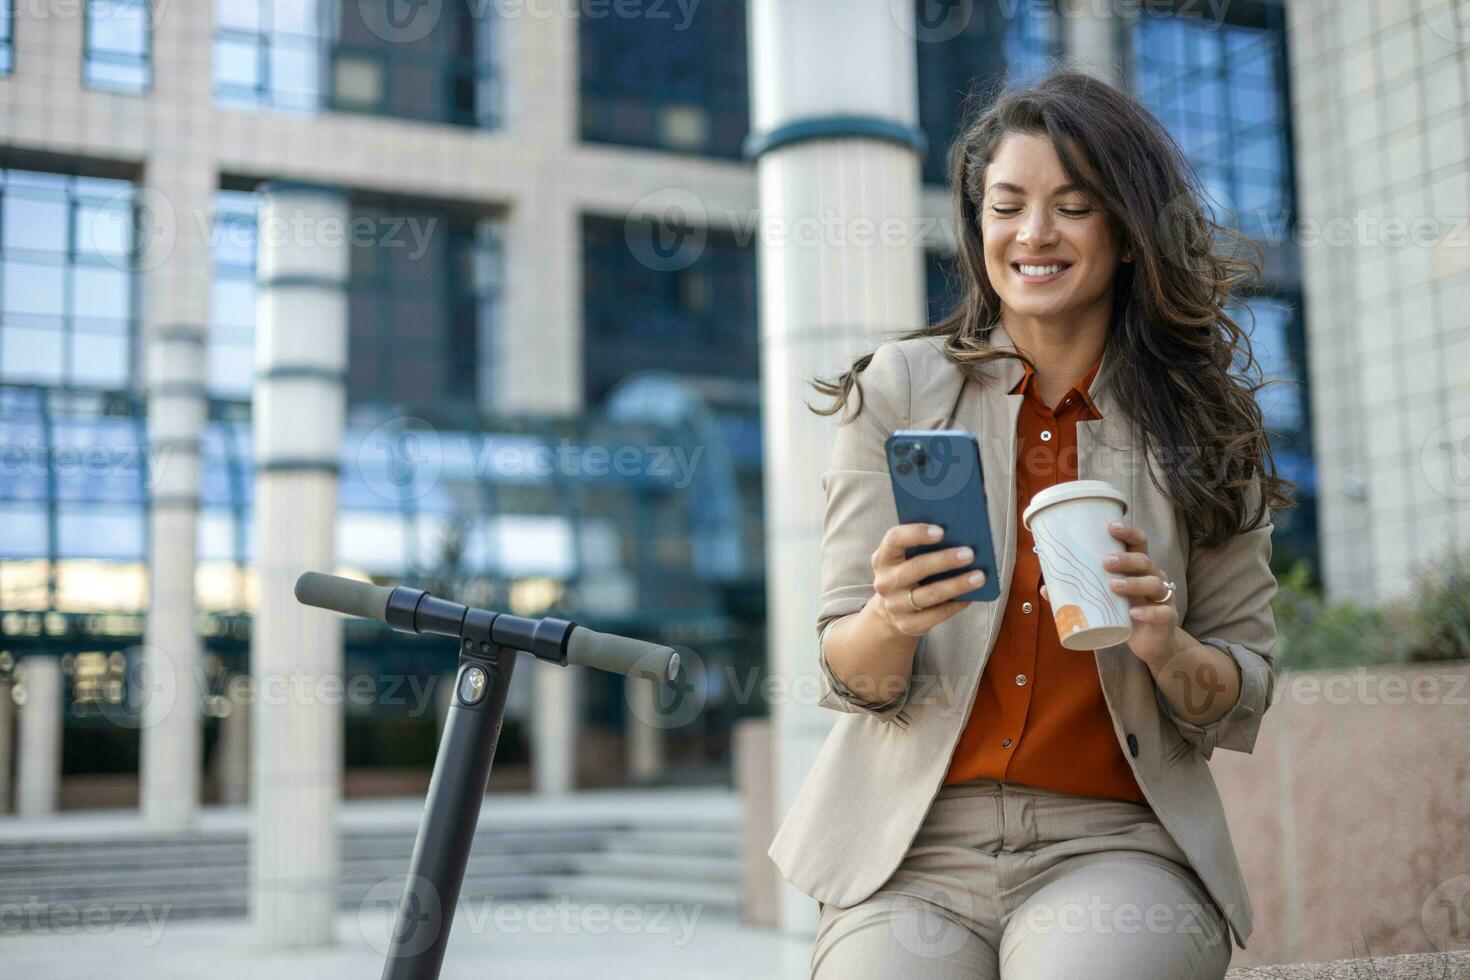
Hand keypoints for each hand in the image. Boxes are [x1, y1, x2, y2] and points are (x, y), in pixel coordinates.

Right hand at [870, 523, 986, 637]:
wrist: (891, 610)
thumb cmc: (907, 573)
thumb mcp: (905, 558)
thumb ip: (923, 546)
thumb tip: (959, 538)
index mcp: (883, 558)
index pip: (894, 539)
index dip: (917, 533)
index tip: (941, 531)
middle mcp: (885, 582)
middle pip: (916, 568)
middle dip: (945, 560)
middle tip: (970, 554)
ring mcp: (895, 606)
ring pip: (930, 594)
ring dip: (958, 584)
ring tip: (979, 576)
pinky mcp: (908, 624)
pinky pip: (938, 614)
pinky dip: (957, 604)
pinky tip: (971, 596)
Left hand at [1039, 520, 1177, 665]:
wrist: (1152, 644)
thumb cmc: (1126, 615)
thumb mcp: (1105, 602)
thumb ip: (1079, 594)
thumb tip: (1045, 589)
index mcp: (1138, 568)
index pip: (1138, 543)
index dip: (1128, 532)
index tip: (1111, 526)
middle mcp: (1154, 577)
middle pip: (1145, 560)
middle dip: (1125, 558)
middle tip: (1105, 561)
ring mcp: (1163, 597)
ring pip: (1154, 583)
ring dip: (1134, 583)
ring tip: (1114, 586)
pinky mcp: (1168, 617)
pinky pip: (1162, 612)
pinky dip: (1148, 612)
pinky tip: (1133, 613)